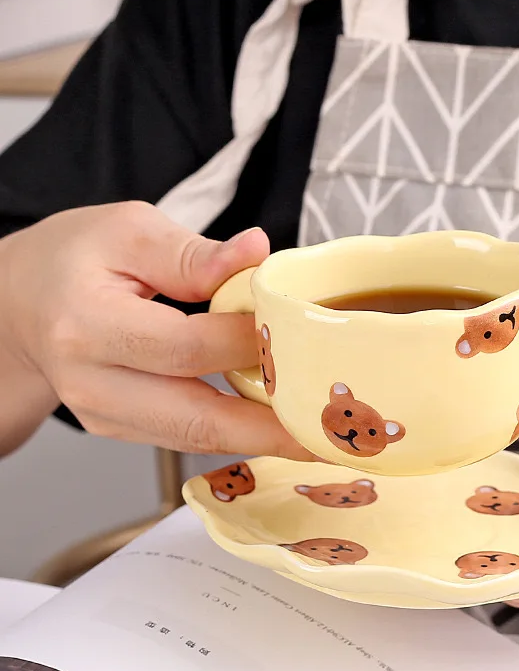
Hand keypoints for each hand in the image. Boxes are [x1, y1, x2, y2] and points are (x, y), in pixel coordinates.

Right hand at [0, 202, 314, 457]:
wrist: (16, 305)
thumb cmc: (70, 259)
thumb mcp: (127, 230)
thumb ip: (194, 252)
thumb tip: (257, 254)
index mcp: (87, 325)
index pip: (189, 347)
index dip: (251, 344)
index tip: (303, 335)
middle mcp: (92, 383)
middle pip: (197, 419)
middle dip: (272, 430)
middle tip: (334, 431)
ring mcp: (105, 415)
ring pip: (196, 439)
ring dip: (262, 440)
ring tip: (321, 435)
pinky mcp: (121, 428)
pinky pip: (186, 439)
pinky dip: (236, 435)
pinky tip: (279, 427)